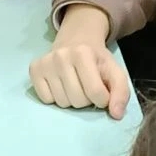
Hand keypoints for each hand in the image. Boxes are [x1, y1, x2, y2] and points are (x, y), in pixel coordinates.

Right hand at [29, 4, 129, 118]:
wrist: (76, 40)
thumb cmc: (96, 60)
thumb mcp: (115, 72)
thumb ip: (121, 92)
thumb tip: (116, 114)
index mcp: (83, 53)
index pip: (95, 93)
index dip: (102, 100)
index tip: (102, 92)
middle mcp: (60, 56)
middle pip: (77, 100)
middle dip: (86, 100)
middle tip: (86, 87)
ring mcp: (45, 63)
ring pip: (61, 102)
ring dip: (71, 100)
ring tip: (74, 85)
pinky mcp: (34, 70)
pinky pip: (46, 99)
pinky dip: (55, 98)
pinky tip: (60, 85)